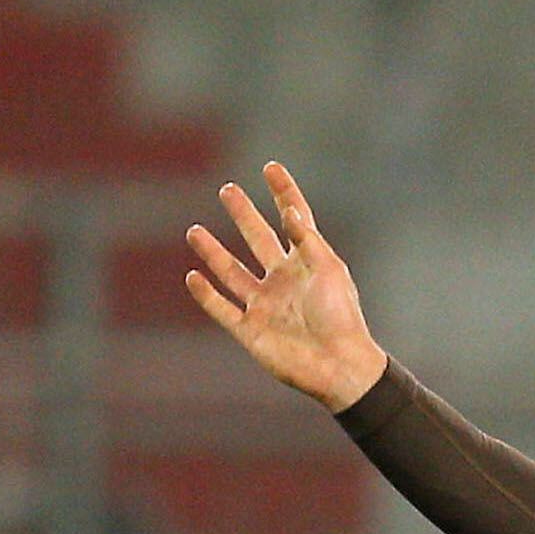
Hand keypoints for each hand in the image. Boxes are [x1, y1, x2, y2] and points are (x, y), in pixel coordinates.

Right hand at [183, 164, 389, 411]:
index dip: (284, 194)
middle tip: (228, 190)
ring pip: (232, 273)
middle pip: (259, 240)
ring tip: (195, 231)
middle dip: (244, 215)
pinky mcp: (251, 331)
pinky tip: (193, 276)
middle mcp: (284, 281)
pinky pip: (222, 309)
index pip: (294, 221)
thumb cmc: (341, 317)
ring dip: (213, 253)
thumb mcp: (328, 271)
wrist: (339, 366)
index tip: (271, 168)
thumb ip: (308, 240)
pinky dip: (206, 294)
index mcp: (308, 264)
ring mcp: (266, 305)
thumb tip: (290, 211)